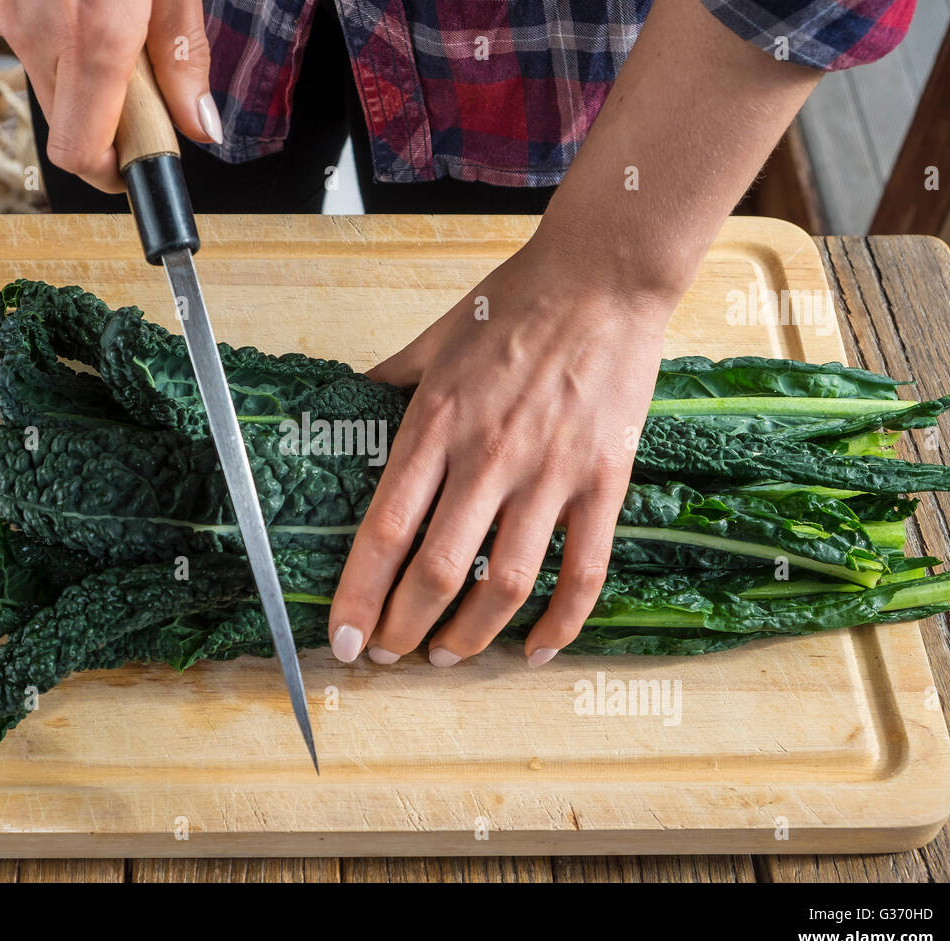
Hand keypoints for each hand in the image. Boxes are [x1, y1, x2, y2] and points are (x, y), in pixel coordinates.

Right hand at [0, 0, 219, 191]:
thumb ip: (183, 57)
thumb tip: (199, 128)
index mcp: (95, 37)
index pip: (80, 153)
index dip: (108, 173)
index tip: (131, 166)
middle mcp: (39, 31)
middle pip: (66, 124)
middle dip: (104, 117)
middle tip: (137, 77)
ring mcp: (6, 13)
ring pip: (46, 82)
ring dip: (79, 74)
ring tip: (107, 21)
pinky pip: (23, 40)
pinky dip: (51, 36)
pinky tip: (75, 3)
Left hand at [327, 231, 680, 667]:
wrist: (603, 274)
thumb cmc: (513, 302)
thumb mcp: (433, 338)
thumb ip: (389, 383)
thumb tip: (349, 404)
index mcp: (435, 423)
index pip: (384, 531)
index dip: (360, 596)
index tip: (344, 638)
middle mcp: (487, 456)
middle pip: (437, 572)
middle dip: (405, 629)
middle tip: (390, 654)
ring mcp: (550, 472)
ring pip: (506, 584)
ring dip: (471, 637)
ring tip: (448, 657)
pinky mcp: (604, 480)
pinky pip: (584, 571)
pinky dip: (561, 624)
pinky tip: (535, 649)